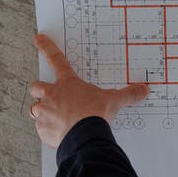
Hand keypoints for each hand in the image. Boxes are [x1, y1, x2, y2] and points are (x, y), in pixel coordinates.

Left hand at [28, 34, 148, 147]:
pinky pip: (41, 129)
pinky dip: (47, 130)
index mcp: (68, 84)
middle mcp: (52, 95)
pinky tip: (59, 134)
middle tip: (48, 96)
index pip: (56, 60)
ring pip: (34, 108)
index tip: (39, 39)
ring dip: (42, 112)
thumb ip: (127, 94)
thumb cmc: (95, 115)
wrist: (85, 137)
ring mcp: (45, 113)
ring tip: (55, 118)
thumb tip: (143, 89)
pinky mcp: (43, 130)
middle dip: (40, 90)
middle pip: (36, 86)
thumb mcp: (113, 101)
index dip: (47, 47)